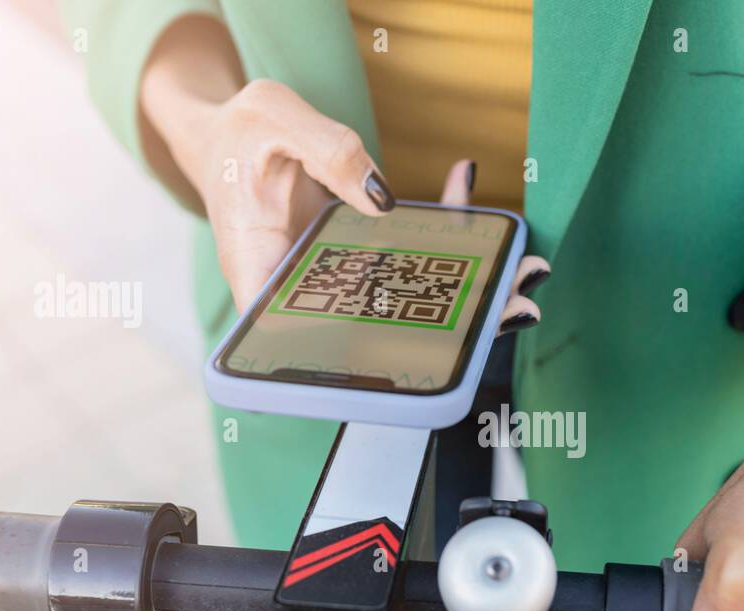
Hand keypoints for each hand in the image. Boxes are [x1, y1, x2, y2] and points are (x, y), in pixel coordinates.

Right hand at [139, 18, 548, 314]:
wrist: (222, 133)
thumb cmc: (234, 134)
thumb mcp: (270, 120)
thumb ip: (324, 150)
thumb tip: (382, 198)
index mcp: (264, 274)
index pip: (314, 339)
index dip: (375, 359)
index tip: (434, 355)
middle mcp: (302, 289)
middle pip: (378, 329)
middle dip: (449, 328)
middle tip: (512, 309)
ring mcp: (332, 278)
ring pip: (402, 299)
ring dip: (464, 290)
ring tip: (521, 274)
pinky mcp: (353, 256)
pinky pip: (404, 253)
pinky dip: (444, 229)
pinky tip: (471, 194)